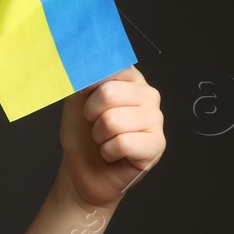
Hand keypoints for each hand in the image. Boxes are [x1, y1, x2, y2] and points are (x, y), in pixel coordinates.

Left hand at [57, 65, 164, 209]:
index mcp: (131, 80)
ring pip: (113, 120)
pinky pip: (123, 143)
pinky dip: (108, 151)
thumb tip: (87, 63)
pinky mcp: (157, 144)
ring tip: (104, 139)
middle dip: (91, 114)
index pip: (113, 68)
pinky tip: (113, 153)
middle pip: (109, 93)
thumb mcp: (76, 100)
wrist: (82, 170)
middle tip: (95, 124)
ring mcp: (156, 119)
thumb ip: (84, 78)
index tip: (85, 96)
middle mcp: (148, 95)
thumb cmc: (82, 135)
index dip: (90, 85)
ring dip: (99, 135)